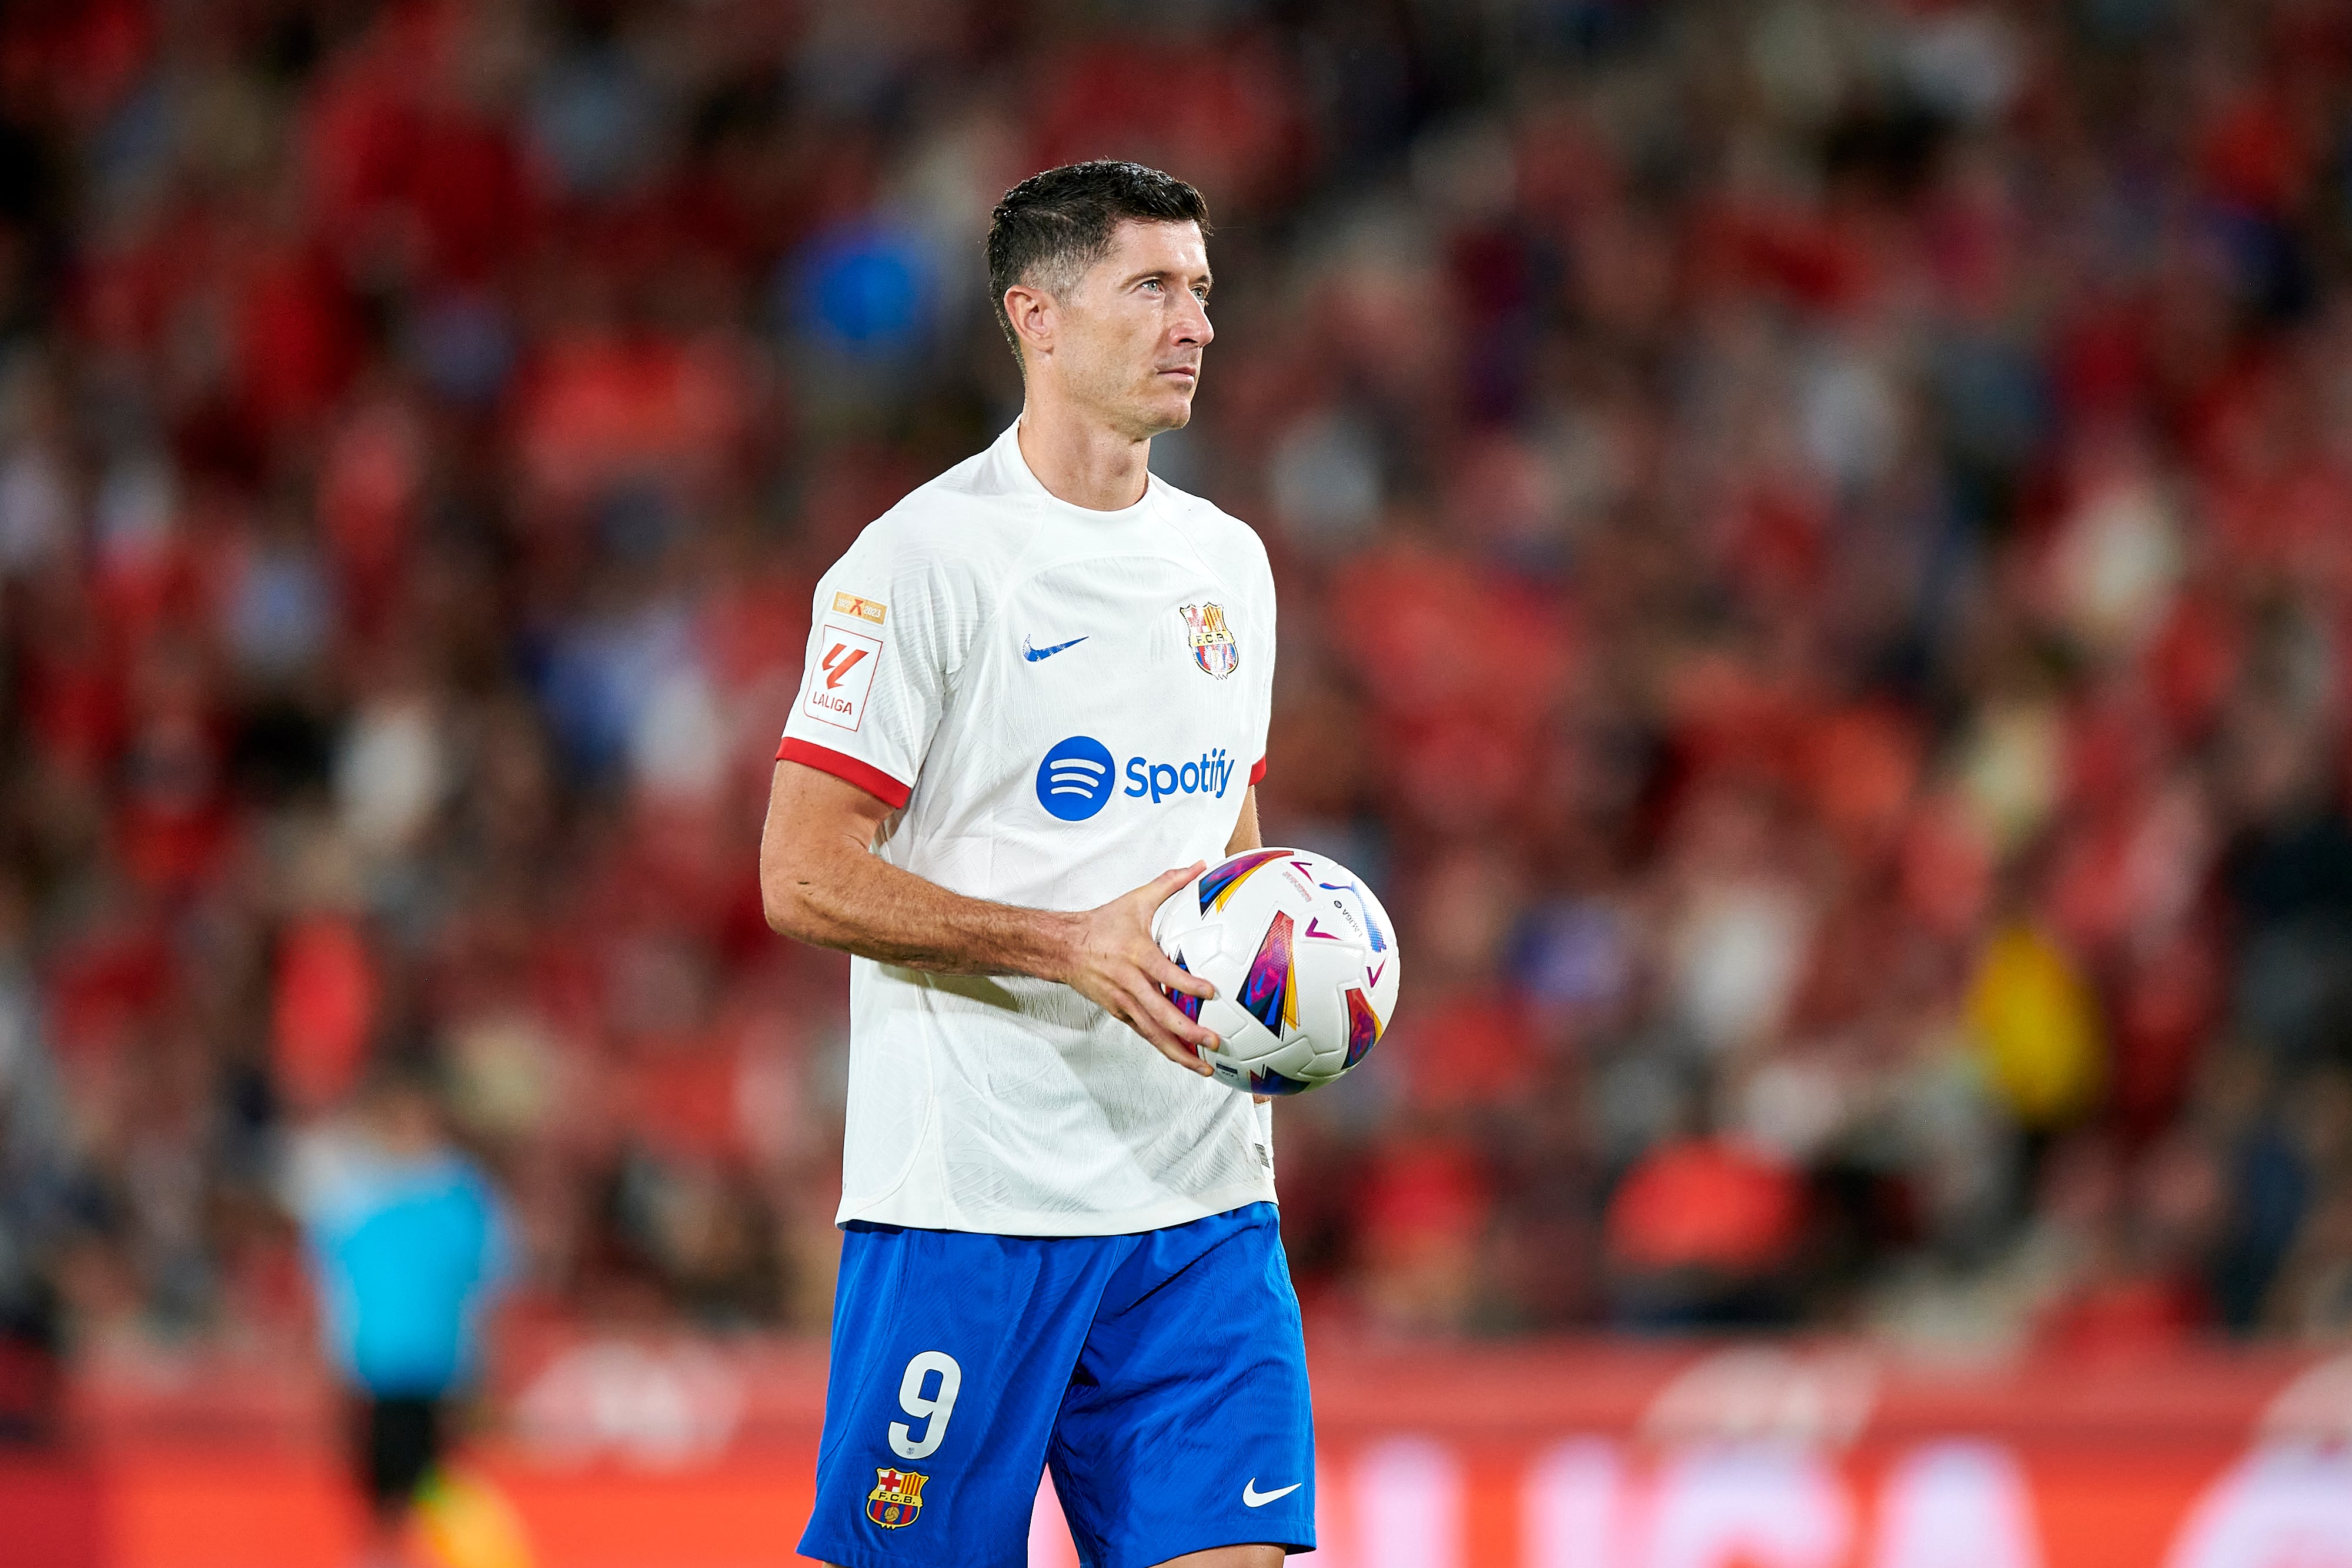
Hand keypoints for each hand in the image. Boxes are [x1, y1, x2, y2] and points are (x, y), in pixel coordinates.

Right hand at [1057, 863, 1218, 1073]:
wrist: (1063, 948)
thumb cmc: (1103, 923)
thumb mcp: (1136, 899)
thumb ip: (1170, 882)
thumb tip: (1201, 864)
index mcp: (1137, 956)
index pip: (1164, 974)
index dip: (1186, 985)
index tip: (1211, 993)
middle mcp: (1130, 984)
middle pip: (1160, 1015)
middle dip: (1189, 1032)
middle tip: (1215, 1041)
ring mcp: (1123, 1002)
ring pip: (1153, 1034)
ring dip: (1178, 1052)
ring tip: (1204, 1067)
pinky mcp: (1119, 1012)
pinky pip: (1145, 1033)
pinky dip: (1164, 1047)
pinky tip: (1185, 1058)